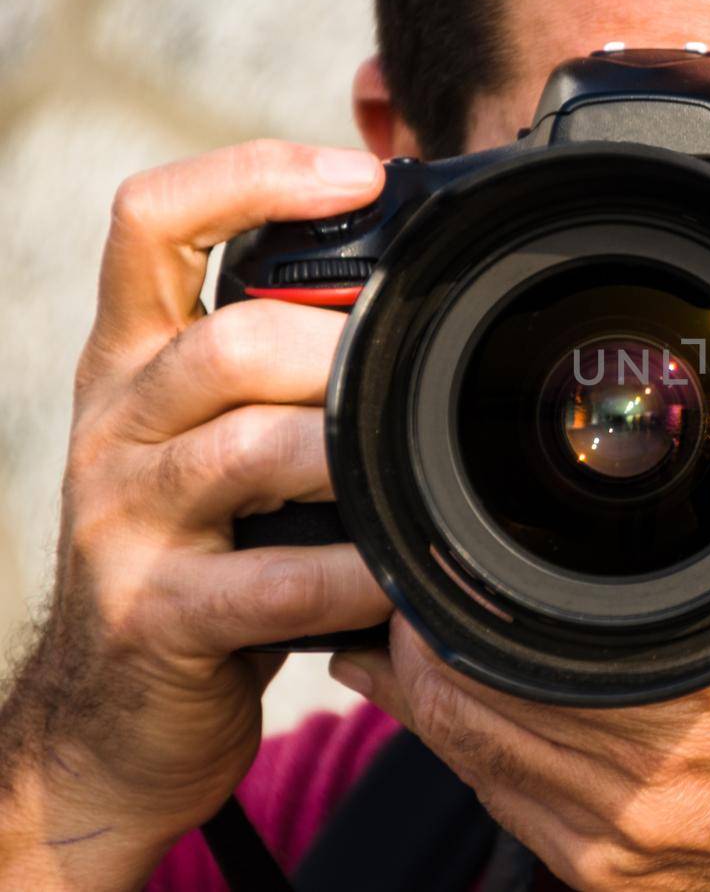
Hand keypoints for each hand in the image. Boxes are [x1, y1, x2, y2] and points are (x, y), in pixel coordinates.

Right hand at [0, 141, 393, 889]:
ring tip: (416, 472)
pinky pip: (272, 582)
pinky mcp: (151, 613)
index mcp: (134, 360)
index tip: (359, 176)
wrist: (110, 715)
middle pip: (226, 339)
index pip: (153, 221)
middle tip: (417, 382)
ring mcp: (122, 518)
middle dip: (341, 355)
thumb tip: (411, 297)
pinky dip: (354, 573)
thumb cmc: (201, 553)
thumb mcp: (218, 438)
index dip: (251, 176)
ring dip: (352, 457)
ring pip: (246, 448)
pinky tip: (399, 576)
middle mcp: (116, 422)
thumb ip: (281, 369)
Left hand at [333, 335, 709, 889]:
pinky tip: (473, 708)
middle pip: (466, 692)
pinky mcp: (613, 876)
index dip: (455, 579)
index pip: (514, 630)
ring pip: (467, 753)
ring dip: (436, 683)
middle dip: (430, 621)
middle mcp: (652, 772)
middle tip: (431, 566)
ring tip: (434, 622)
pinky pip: (502, 807)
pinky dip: (472, 748)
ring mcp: (622, 836)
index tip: (450, 534)